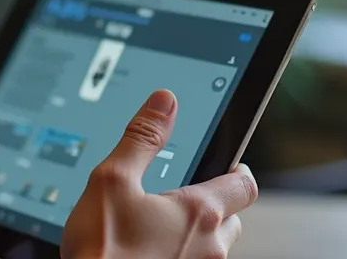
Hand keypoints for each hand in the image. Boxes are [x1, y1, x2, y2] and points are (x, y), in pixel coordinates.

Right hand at [62, 90, 258, 258]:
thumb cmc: (101, 251)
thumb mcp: (112, 181)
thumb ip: (141, 139)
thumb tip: (164, 102)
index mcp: (199, 213)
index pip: (244, 186)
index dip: (239, 171)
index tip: (229, 165)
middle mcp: (209, 248)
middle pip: (232, 219)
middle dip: (215, 205)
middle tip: (185, 196)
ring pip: (214, 248)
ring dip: (197, 235)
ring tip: (162, 226)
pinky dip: (181, 255)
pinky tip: (151, 251)